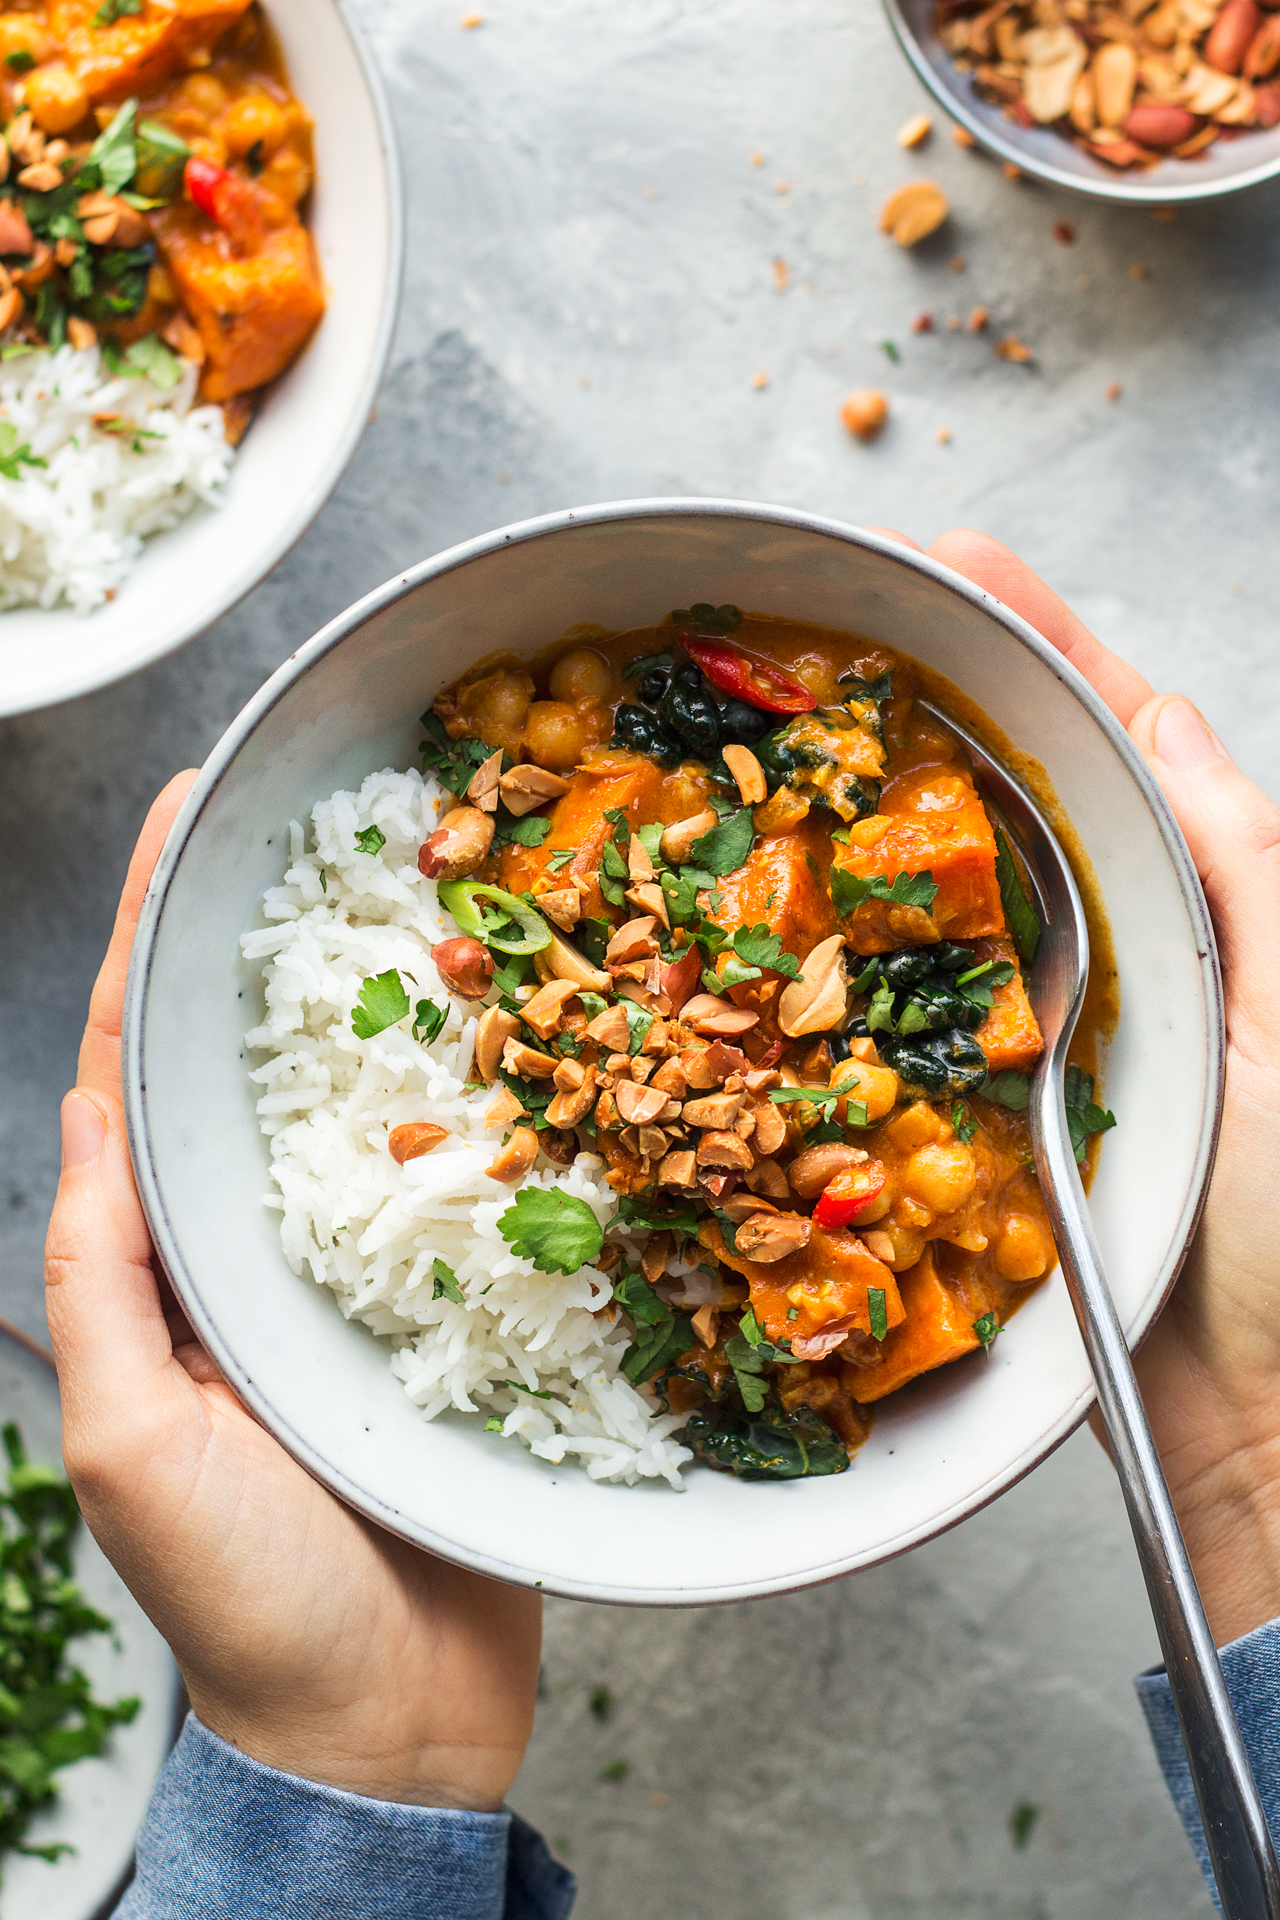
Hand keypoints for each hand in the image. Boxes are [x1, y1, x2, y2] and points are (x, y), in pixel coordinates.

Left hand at [44, 774, 540, 1808]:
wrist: (390, 1717)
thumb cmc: (250, 1601)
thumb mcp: (138, 1449)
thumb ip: (100, 1288)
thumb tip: (83, 1119)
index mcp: (163, 1268)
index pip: (137, 1075)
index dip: (151, 943)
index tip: (190, 818)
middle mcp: (253, 1251)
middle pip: (256, 1063)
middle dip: (274, 938)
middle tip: (326, 816)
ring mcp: (357, 1276)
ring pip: (365, 1107)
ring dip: (389, 999)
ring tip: (433, 887)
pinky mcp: (454, 1310)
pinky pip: (465, 1183)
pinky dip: (483, 1101)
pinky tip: (526, 1033)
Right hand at [872, 525, 1279, 1646]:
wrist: (1256, 1438)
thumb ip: (1246, 871)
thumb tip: (1168, 722)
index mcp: (1194, 914)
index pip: (1108, 739)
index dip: (1031, 639)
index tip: (938, 553)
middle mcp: (1099, 961)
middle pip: (997, 801)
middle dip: (909, 709)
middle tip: (810, 630)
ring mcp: (1019, 1042)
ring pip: (922, 904)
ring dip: (848, 824)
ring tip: (766, 741)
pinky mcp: (957, 1131)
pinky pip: (878, 1028)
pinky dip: (818, 975)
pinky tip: (758, 929)